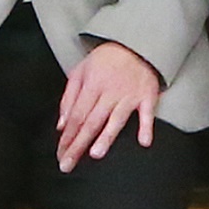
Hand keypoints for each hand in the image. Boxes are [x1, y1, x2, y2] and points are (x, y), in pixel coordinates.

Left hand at [53, 40, 165, 169]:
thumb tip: (61, 124)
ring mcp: (129, 95)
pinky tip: (143, 142)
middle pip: (91, 122)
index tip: (60, 154)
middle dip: (78, 145)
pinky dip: (146, 127)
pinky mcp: (147, 96)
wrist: (135, 44)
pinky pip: (147, 114)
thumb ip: (69, 97)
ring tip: (96, 153)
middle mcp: (109, 92)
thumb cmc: (106, 60)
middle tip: (68, 164)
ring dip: (106, 136)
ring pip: (116, 119)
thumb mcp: (80, 71)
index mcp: (91, 85)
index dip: (67, 137)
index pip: (76, 116)